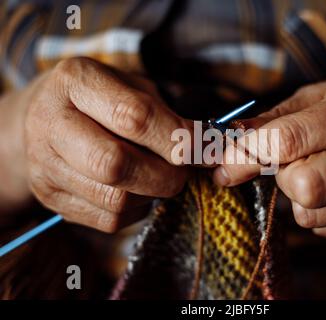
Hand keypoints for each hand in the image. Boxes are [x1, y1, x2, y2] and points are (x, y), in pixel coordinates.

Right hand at [7, 57, 191, 231]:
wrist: (41, 116)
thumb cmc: (100, 97)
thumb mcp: (130, 85)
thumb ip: (164, 113)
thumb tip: (208, 147)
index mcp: (76, 81)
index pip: (135, 117)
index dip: (181, 138)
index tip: (210, 149)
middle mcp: (51, 122)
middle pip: (116, 164)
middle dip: (167, 174)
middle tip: (185, 170)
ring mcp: (45, 165)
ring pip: (115, 199)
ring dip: (153, 193)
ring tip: (160, 176)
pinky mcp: (51, 198)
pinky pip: (109, 219)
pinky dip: (138, 209)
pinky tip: (139, 189)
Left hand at [213, 75, 325, 241]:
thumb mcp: (323, 95)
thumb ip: (275, 120)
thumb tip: (231, 146)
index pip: (291, 140)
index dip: (248, 152)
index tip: (226, 160)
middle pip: (303, 187)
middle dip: (282, 177)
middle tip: (289, 161)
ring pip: (309, 215)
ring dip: (298, 195)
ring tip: (321, 169)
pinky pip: (324, 229)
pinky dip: (318, 210)